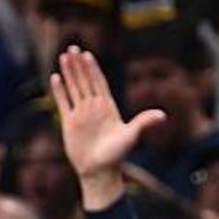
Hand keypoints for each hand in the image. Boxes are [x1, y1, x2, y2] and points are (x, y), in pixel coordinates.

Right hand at [50, 47, 164, 179]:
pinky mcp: (69, 123)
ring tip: (63, 57)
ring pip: (73, 88)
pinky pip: (63, 102)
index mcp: (107, 106)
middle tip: (72, 47)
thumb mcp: (132, 136)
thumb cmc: (117, 155)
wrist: (99, 171)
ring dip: (69, 73)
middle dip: (79, 65)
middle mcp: (93, 107)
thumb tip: (163, 115)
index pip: (99, 82)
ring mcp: (81, 114)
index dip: (93, 68)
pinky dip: (59, 90)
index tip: (87, 54)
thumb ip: (144, 122)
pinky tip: (55, 77)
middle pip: (85, 80)